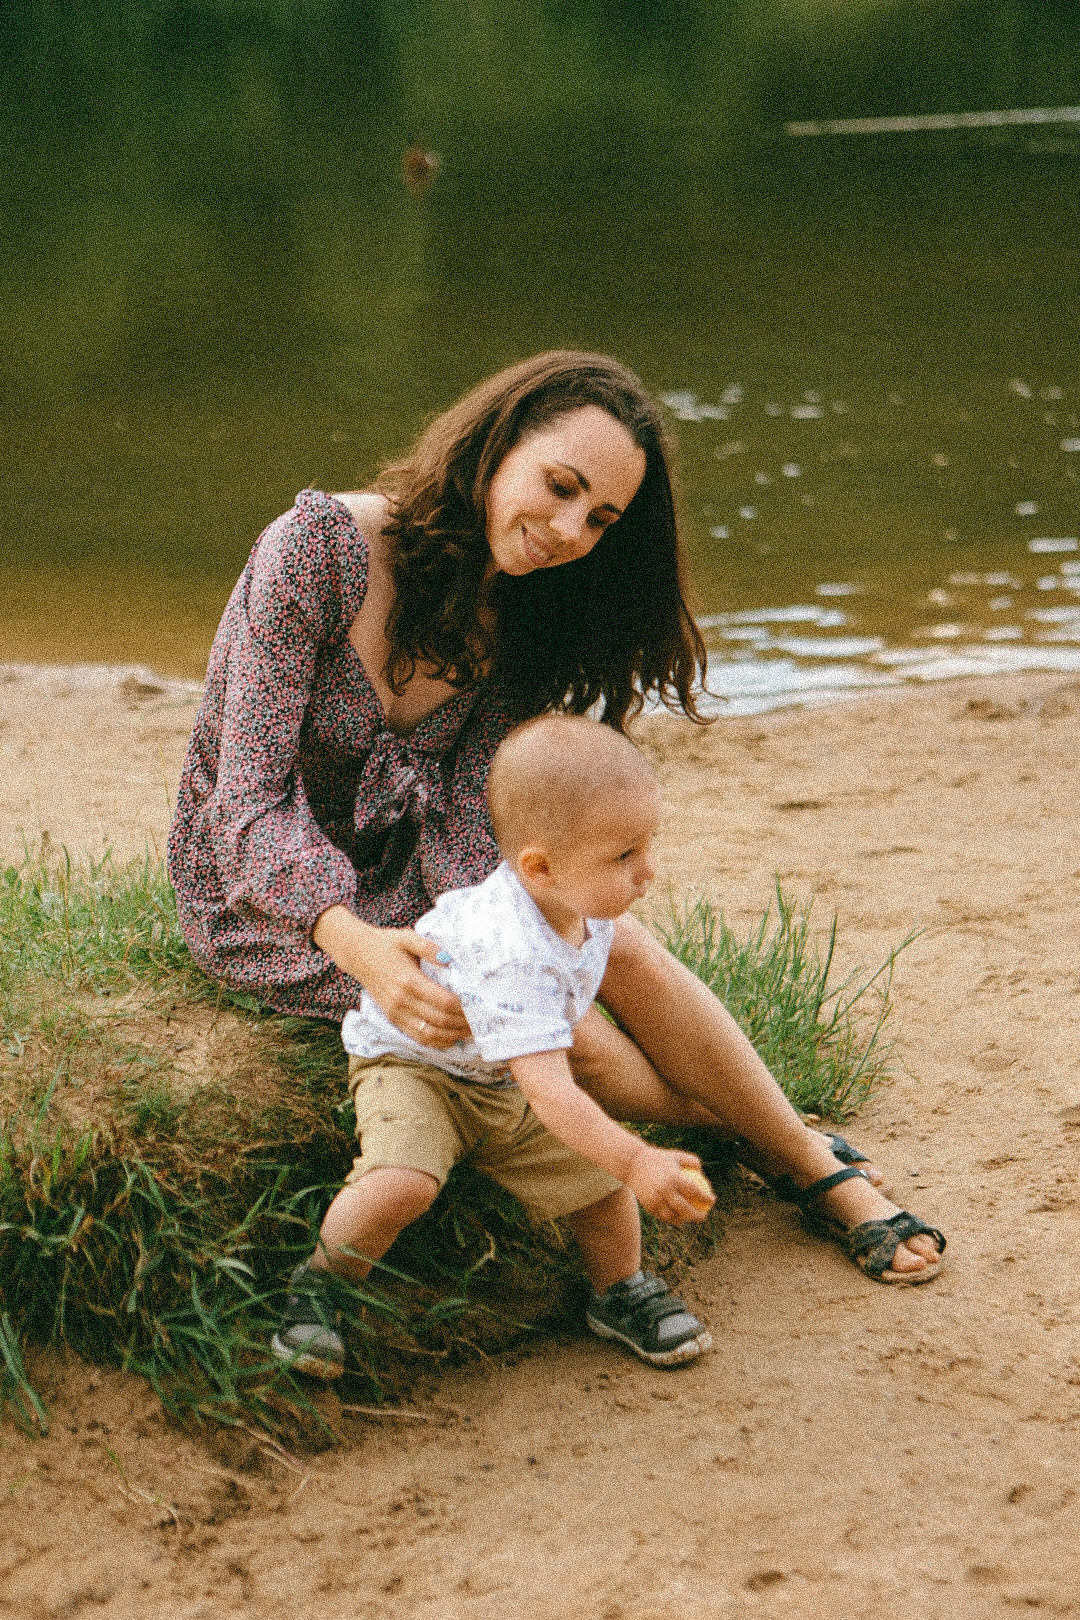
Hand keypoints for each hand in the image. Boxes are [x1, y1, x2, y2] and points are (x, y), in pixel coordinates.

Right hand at [312, 905, 469, 1046]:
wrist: (357, 953)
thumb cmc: (385, 943)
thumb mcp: (407, 937)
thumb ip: (429, 947)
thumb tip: (450, 958)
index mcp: (409, 980)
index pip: (443, 1002)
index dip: (463, 1008)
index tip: (478, 1006)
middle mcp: (402, 1001)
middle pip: (439, 1021)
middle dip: (462, 1024)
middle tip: (480, 1022)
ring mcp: (396, 1012)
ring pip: (429, 1034)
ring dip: (451, 1036)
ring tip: (469, 1032)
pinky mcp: (392, 1018)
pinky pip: (416, 1036)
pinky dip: (435, 1041)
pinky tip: (450, 1037)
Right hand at [626, 1145, 713, 1224]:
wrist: (633, 1163)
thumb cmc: (658, 1158)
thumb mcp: (676, 1155)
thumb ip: (692, 1161)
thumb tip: (703, 1173)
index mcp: (674, 1177)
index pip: (694, 1191)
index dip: (705, 1197)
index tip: (712, 1200)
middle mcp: (665, 1190)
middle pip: (685, 1209)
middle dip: (697, 1216)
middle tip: (704, 1216)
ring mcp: (656, 1199)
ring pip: (672, 1216)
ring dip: (683, 1219)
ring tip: (689, 1218)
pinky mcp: (648, 1205)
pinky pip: (662, 1215)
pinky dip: (670, 1218)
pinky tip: (676, 1218)